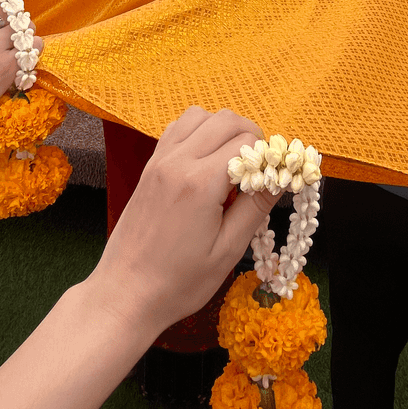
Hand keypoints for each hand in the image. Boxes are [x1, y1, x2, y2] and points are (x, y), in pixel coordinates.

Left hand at [90, 107, 279, 338]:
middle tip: (258, 171)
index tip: (273, 180)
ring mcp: (159, 161)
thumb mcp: (228, 251)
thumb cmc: (178, 282)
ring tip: (232, 164)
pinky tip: (206, 163)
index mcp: (199, 183)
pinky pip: (177, 129)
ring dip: (223, 130)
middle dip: (251, 137)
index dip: (268, 158)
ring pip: (200, 115)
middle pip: (225, 119)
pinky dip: (198, 133)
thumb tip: (282, 176)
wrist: (125, 293)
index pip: (246, 142)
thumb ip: (256, 207)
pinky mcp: (149, 167)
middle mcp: (177, 162)